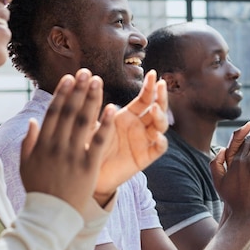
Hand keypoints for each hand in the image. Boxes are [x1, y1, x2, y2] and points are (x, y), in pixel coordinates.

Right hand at [20, 69, 114, 211]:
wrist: (50, 216)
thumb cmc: (39, 190)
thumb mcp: (26, 165)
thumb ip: (29, 141)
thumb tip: (33, 121)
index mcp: (42, 144)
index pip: (53, 113)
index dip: (62, 93)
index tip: (70, 78)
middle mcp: (56, 146)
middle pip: (69, 112)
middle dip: (79, 90)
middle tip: (87, 72)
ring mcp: (72, 155)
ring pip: (83, 122)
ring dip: (92, 99)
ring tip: (99, 82)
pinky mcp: (88, 166)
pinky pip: (98, 142)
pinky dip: (105, 124)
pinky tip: (113, 108)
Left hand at [94, 70, 168, 201]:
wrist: (88, 175)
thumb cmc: (88, 147)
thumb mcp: (88, 124)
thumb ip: (91, 106)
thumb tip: (89, 80)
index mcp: (128, 116)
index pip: (144, 98)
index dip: (149, 86)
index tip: (152, 73)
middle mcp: (139, 127)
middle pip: (157, 108)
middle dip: (161, 97)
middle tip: (161, 85)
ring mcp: (145, 141)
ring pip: (161, 126)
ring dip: (161, 116)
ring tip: (155, 110)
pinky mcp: (146, 157)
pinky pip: (159, 148)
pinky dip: (161, 141)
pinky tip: (158, 136)